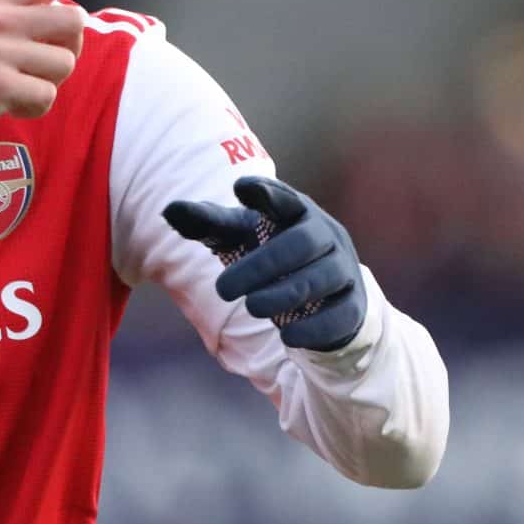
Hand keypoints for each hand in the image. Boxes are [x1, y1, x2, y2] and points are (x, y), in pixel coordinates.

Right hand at [0, 0, 139, 134]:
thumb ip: (21, 14)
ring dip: (49, 82)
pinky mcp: (0, 83)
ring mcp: (0, 50)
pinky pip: (47, 95)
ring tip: (14, 86)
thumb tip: (72, 22)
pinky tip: (6, 104)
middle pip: (74, 23)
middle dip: (68, 48)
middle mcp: (1, 17)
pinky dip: (34, 105)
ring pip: (65, 64)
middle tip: (39, 64)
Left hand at [162, 175, 367, 351]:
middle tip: (222, 289)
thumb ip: (207, 222)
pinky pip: (337, 317)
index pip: (285, 198)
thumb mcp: (240, 237)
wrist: (323, 299)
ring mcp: (345, 271)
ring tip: (250, 306)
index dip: (266, 192)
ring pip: (321, 279)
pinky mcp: (353, 308)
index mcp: (298, 214)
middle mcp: (327, 237)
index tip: (240, 187)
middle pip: (301, 243)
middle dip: (262, 265)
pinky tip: (286, 336)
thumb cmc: (272, 256)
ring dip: (281, 295)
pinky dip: (310, 328)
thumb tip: (169, 209)